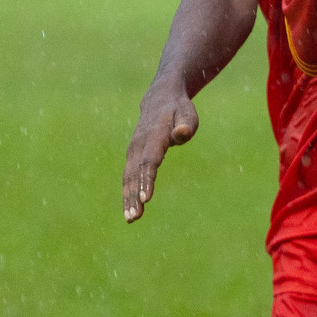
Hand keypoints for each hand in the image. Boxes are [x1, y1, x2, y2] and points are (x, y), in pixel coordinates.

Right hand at [122, 82, 199, 221]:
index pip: (149, 160)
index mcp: (154, 135)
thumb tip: (182, 133)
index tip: (146, 198)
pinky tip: (130, 209)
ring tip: (132, 218)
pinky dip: (128, 192)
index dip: (147, 179)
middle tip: (135, 216)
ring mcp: (133, 150)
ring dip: (128, 198)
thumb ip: (186, 124)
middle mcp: (139, 144)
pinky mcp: (132, 155)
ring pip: (128, 177)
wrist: (159, 99)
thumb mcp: (187, 113)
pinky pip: (128, 176)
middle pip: (135, 173)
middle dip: (134, 195)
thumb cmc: (179, 110)